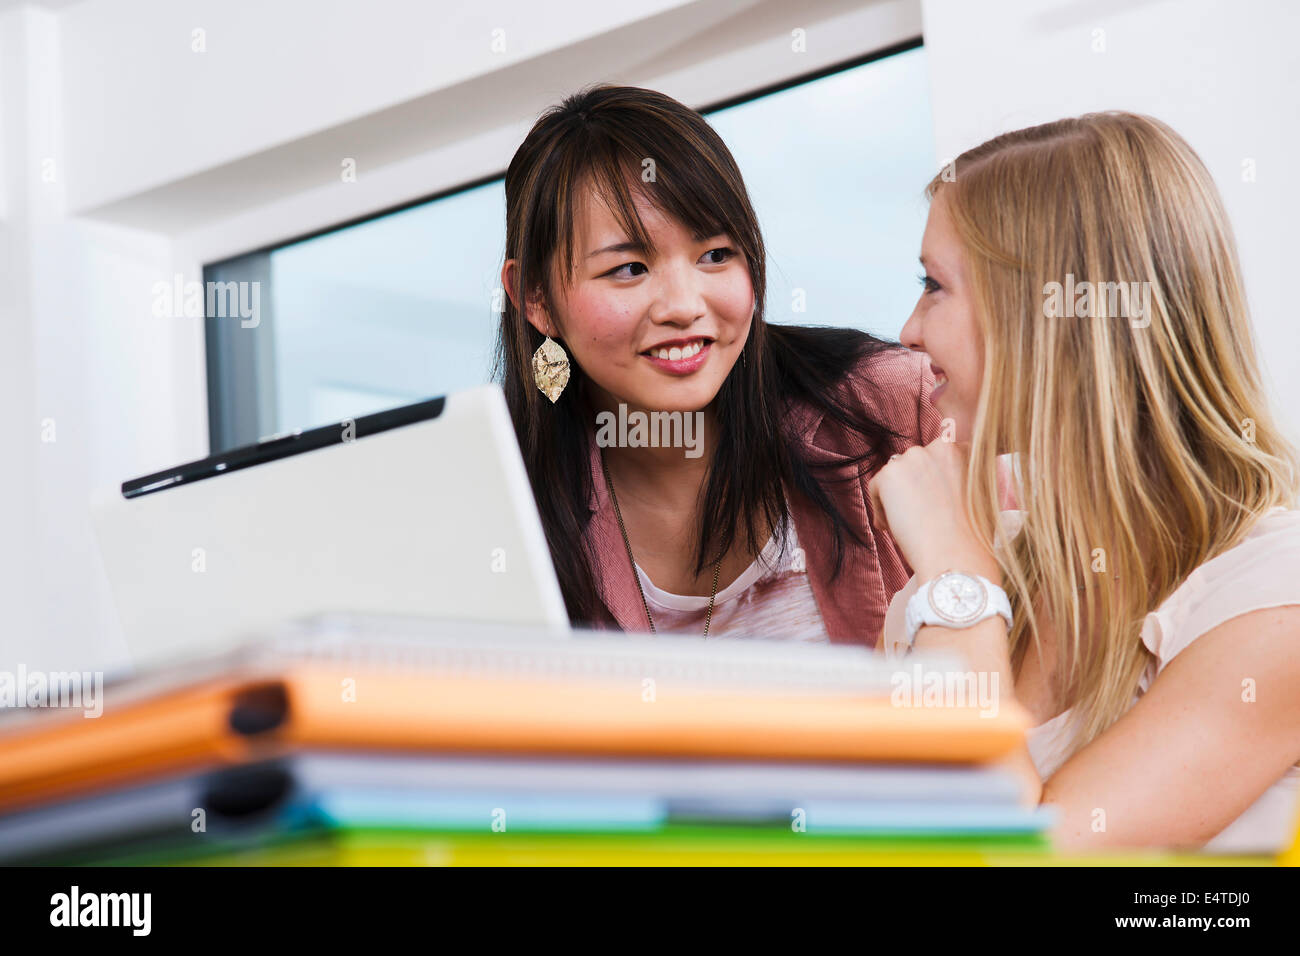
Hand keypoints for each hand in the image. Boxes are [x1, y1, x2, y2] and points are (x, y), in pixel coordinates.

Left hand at [867, 439, 998, 582]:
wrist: (955, 555)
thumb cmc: (972, 536)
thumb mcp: (981, 496)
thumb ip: (963, 479)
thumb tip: (941, 483)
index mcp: (964, 450)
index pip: (938, 458)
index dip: (932, 482)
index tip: (933, 503)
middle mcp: (940, 446)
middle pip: (915, 465)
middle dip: (913, 487)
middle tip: (919, 516)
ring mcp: (914, 458)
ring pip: (895, 476)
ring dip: (896, 497)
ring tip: (906, 525)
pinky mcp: (890, 474)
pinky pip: (876, 489)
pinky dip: (881, 508)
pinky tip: (892, 528)